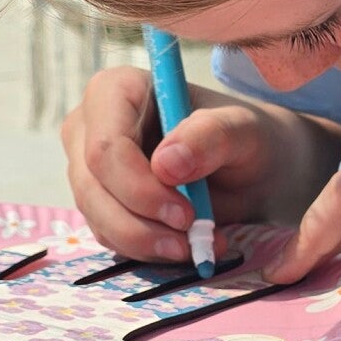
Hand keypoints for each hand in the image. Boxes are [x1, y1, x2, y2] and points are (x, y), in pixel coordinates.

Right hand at [60, 67, 325, 262]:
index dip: (138, 187)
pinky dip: (146, 249)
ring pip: (97, 217)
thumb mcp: (243, 130)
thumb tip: (166, 164)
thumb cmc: (244, 137)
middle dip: (142, 223)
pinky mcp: (99, 201)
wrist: (251, 167)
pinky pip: (109, 235)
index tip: (186, 214)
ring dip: (146, 242)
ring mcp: (89, 167)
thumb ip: (210, 136)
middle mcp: (91, 126)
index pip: (105, 147)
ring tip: (195, 245)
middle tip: (192, 240)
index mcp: (118, 90)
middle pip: (93, 187)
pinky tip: (184, 246)